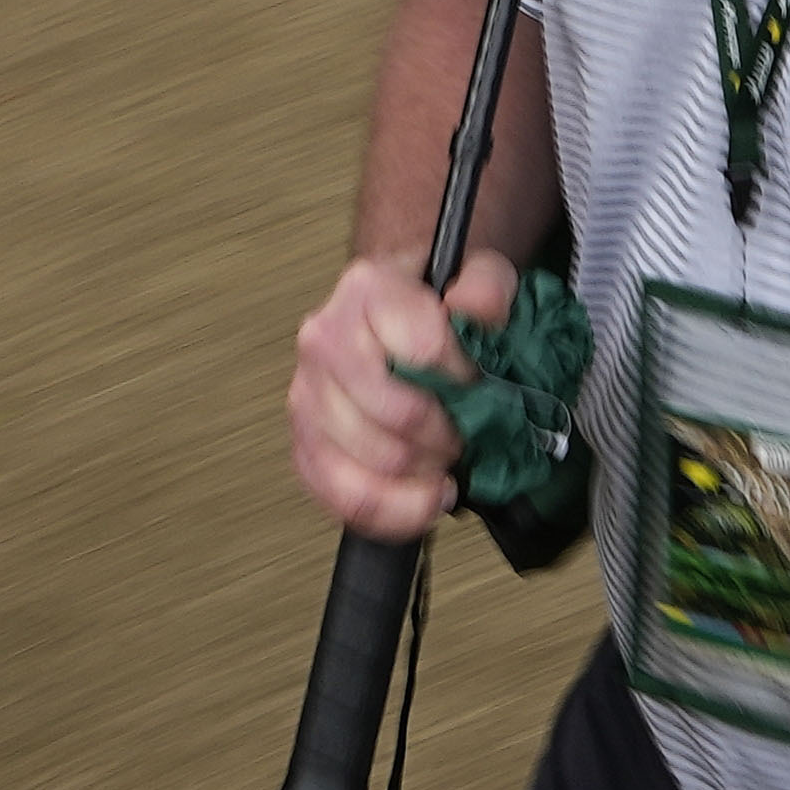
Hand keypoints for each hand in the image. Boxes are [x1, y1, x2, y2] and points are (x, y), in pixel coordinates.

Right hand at [288, 250, 521, 540]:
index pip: (423, 349)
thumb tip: (476, 311)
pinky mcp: (304, 448)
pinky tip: (424, 501)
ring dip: (425, 475)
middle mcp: (324, 341)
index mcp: (365, 291)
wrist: (392, 319)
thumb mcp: (478, 277)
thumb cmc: (433, 306)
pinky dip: (396, 512)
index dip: (463, 378)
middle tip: (467, 435)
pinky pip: (346, 500)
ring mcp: (306, 398)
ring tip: (447, 465)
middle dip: (446, 437)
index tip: (478, 384)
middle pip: (397, 415)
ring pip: (375, 462)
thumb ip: (485, 289)